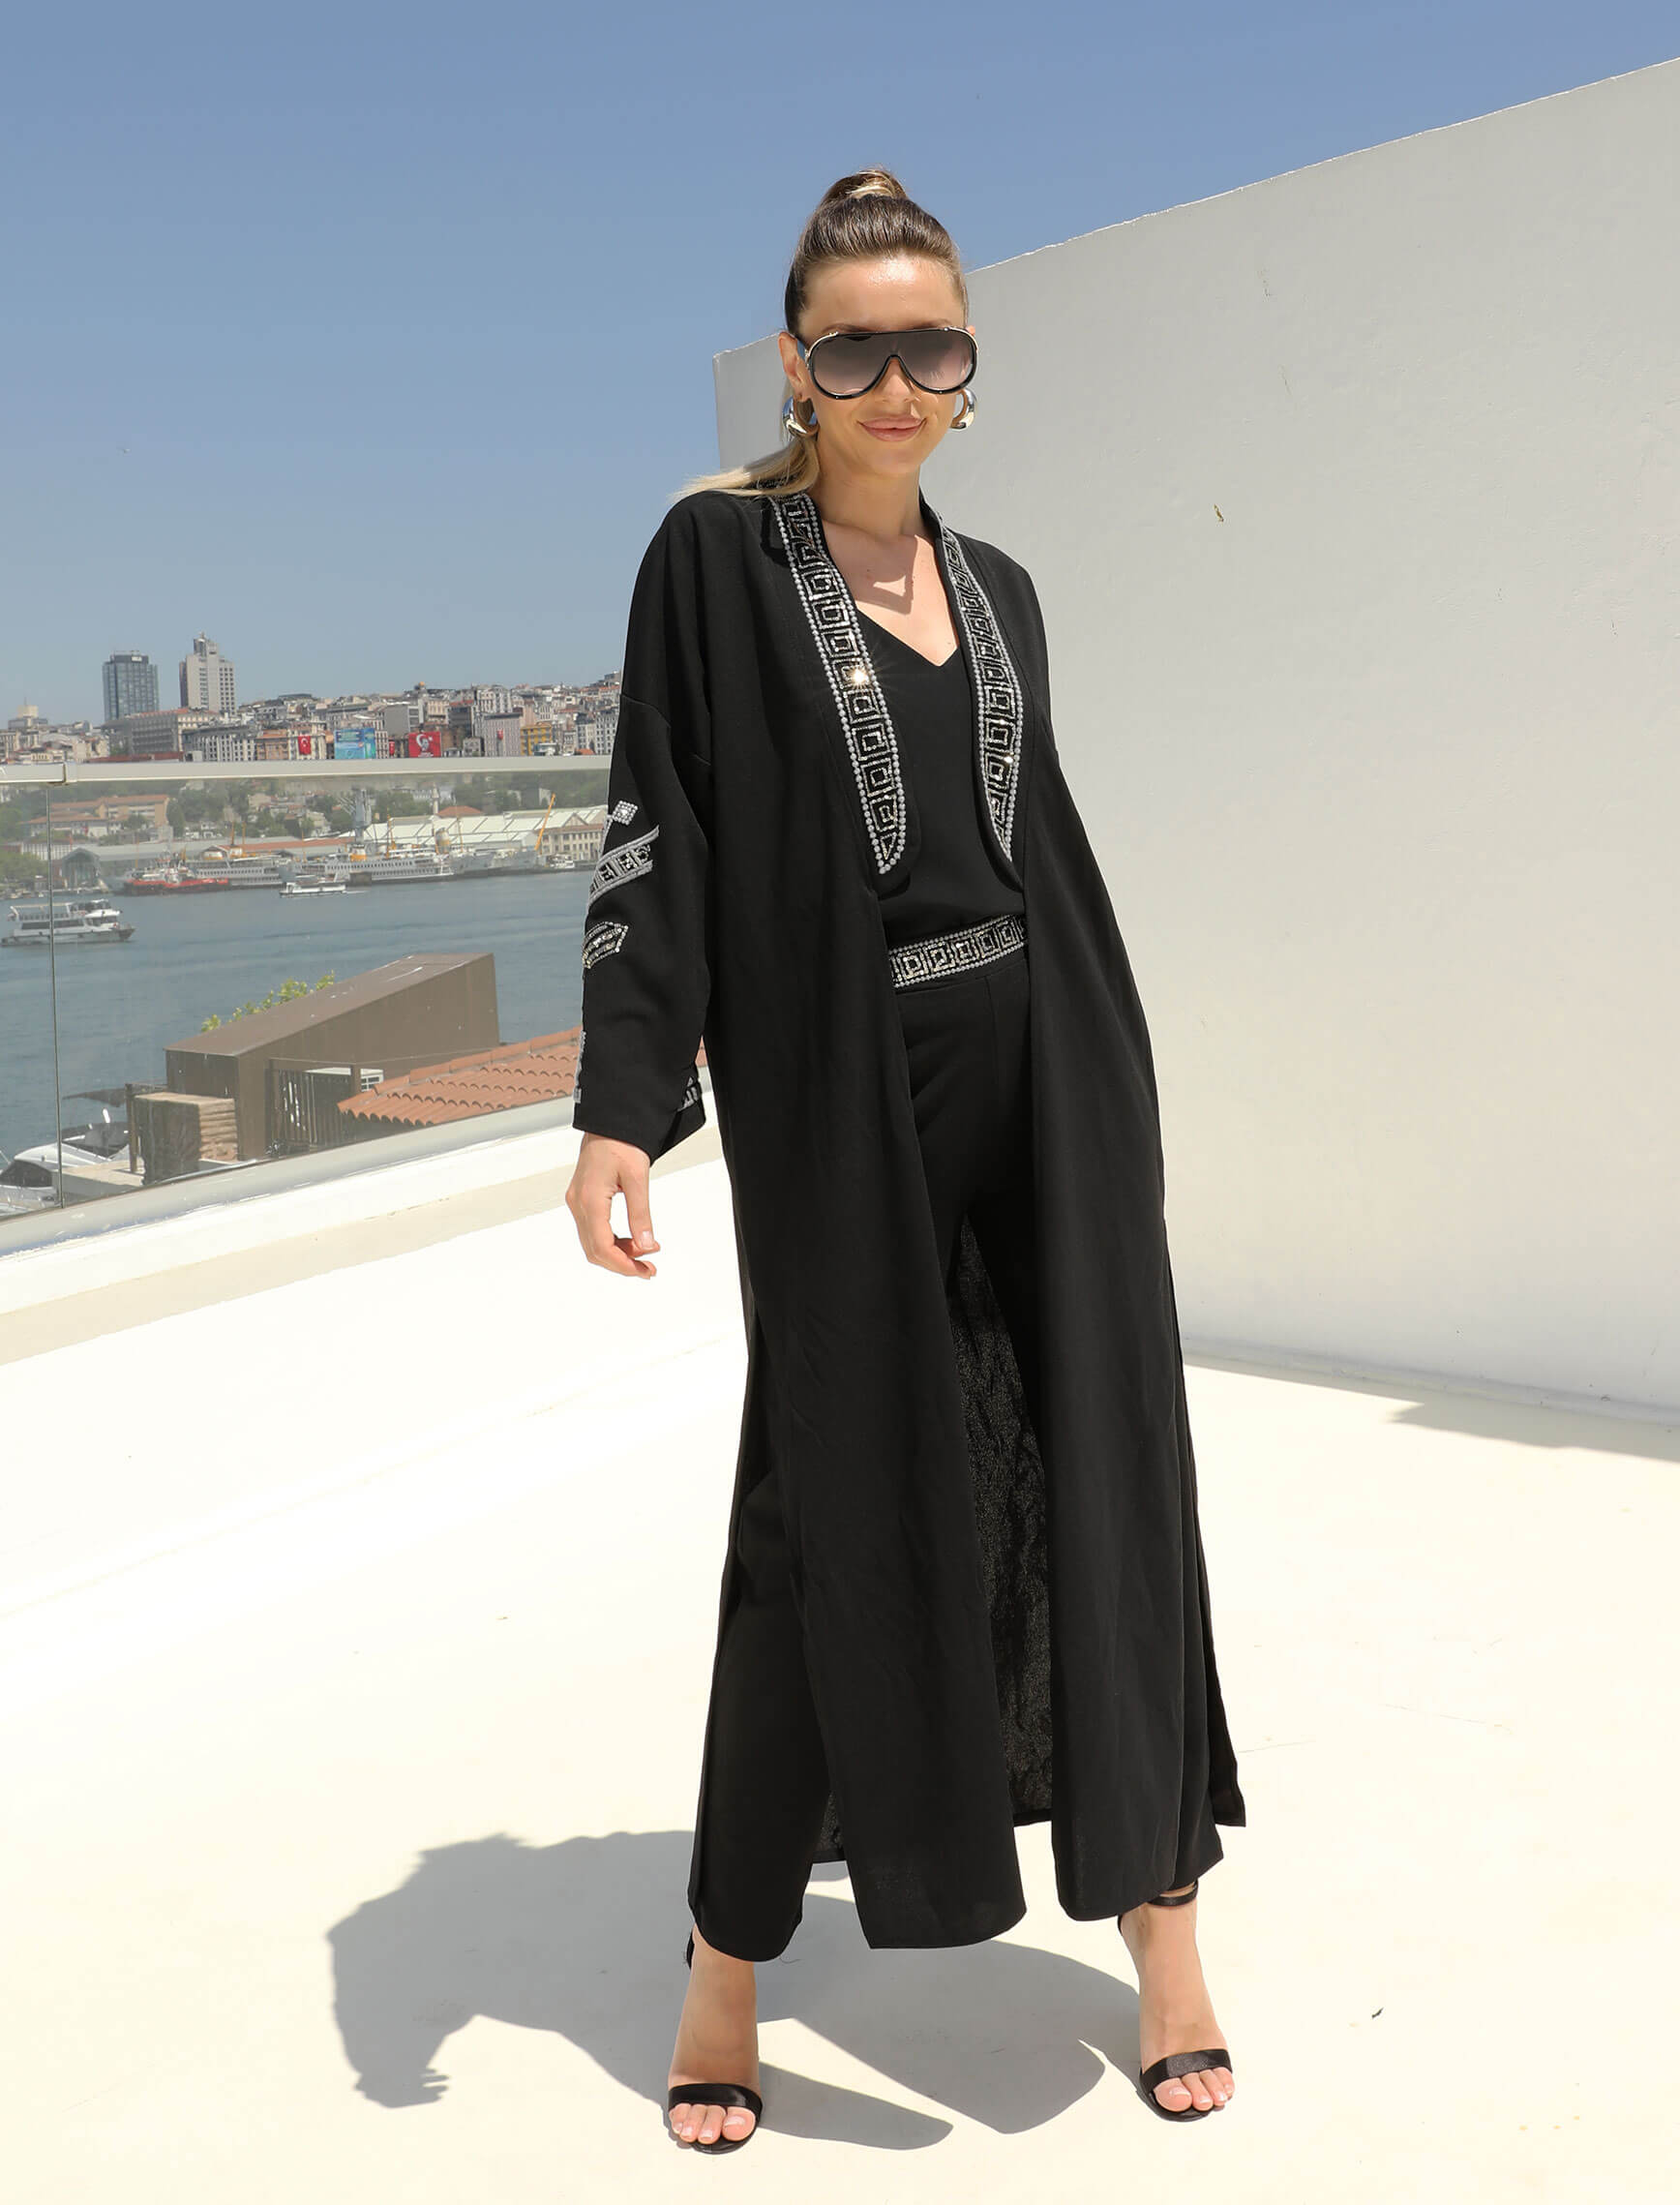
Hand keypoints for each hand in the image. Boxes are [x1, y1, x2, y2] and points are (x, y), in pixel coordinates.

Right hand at [567, 1131, 662, 1278]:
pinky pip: (593, 1230)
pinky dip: (612, 1241)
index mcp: (590, 1199)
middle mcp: (578, 1203)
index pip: (601, 1246)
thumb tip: (647, 1244)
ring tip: (645, 1253)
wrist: (609, 1122)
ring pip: (593, 1242)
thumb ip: (641, 1214)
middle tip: (649, 1269)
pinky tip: (632, 1240)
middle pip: (594, 1250)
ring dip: (617, 1253)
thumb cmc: (622, 1142)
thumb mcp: (638, 1177)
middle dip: (622, 1263)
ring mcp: (577, 1202)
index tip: (644, 1270)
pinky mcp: (581, 1199)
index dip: (622, 1264)